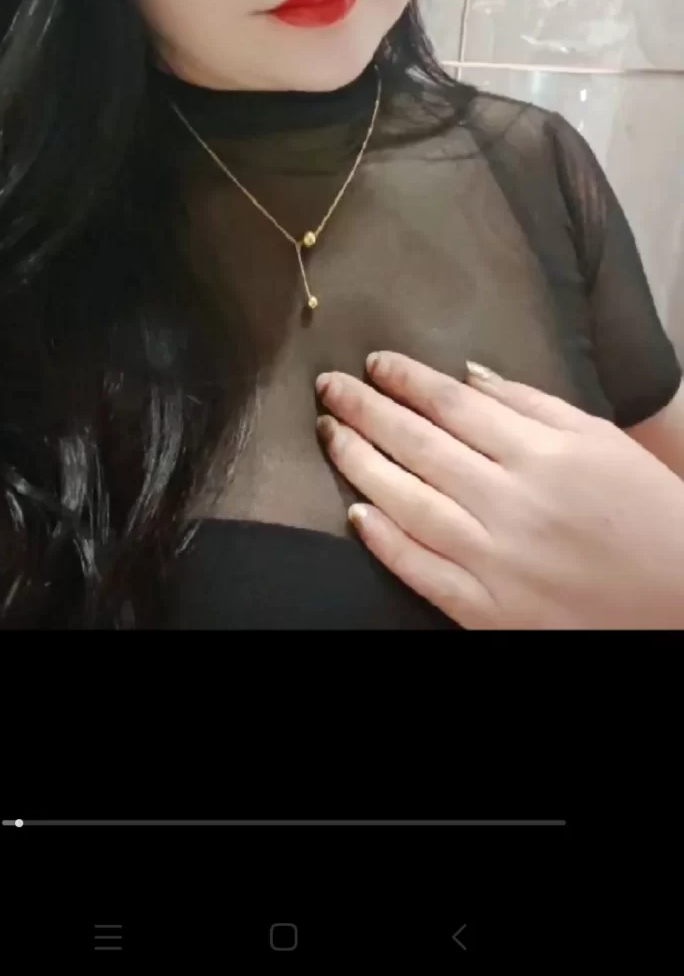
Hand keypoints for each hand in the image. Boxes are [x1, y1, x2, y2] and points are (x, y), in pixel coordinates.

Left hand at [315, 354, 683, 628]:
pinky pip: (421, 571)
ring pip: (408, 504)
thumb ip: (531, 404)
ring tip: (330, 436)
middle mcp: (513, 504)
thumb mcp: (600, 440)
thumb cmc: (647, 512)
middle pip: (419, 446)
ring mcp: (497, 562)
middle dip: (365, 411)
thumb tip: (466, 375)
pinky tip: (354, 513)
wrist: (681, 599)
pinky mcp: (490, 612)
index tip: (374, 364)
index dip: (406, 381)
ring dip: (360, 465)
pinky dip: (383, 541)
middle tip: (328, 387)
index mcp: (543, 455)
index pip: (453, 406)